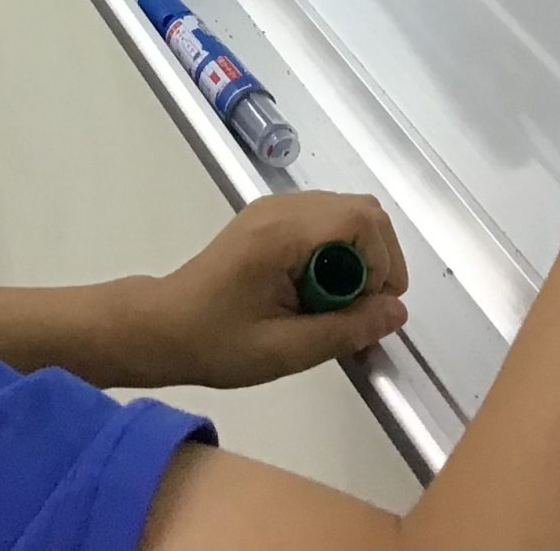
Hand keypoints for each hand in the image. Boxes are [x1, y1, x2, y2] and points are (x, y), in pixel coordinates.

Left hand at [142, 192, 409, 389]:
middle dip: (378, 260)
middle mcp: (281, 209)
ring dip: (359, 257)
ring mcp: (275, 209)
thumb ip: (346, 330)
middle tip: (364, 310)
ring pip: (347, 214)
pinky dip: (339, 253)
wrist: (163, 327)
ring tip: (340, 307)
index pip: (361, 221)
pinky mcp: (271, 220)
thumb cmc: (216, 342)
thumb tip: (396, 312)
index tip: (372, 309)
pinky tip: (320, 293)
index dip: (383, 263)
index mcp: (282, 234)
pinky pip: (325, 223)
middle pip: (361, 211)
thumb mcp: (285, 350)